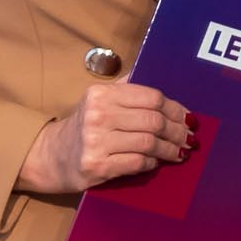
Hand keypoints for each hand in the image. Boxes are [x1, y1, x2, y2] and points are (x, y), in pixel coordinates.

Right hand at [18, 81, 191, 194]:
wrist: (49, 156)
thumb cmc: (82, 126)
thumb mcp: (98, 100)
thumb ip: (125, 88)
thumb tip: (158, 75)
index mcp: (102, 94)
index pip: (151, 97)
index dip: (175, 108)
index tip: (189, 117)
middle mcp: (98, 115)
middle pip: (153, 121)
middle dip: (178, 131)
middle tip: (190, 138)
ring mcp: (96, 141)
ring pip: (148, 143)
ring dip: (170, 149)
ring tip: (180, 152)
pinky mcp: (96, 166)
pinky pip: (136, 163)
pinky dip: (151, 163)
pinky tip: (157, 162)